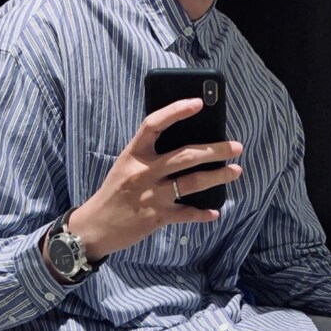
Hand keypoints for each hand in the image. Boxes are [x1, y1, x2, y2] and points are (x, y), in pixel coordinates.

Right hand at [69, 98, 242, 260]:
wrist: (95, 227)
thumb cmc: (113, 194)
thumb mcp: (124, 167)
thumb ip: (148, 156)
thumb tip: (184, 147)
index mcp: (133, 155)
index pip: (154, 124)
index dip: (176, 111)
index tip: (199, 103)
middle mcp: (143, 172)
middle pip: (185, 155)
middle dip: (215, 150)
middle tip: (235, 147)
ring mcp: (151, 196)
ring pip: (192, 182)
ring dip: (218, 176)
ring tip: (235, 172)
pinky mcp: (156, 218)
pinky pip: (186, 213)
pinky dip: (202, 214)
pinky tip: (214, 212)